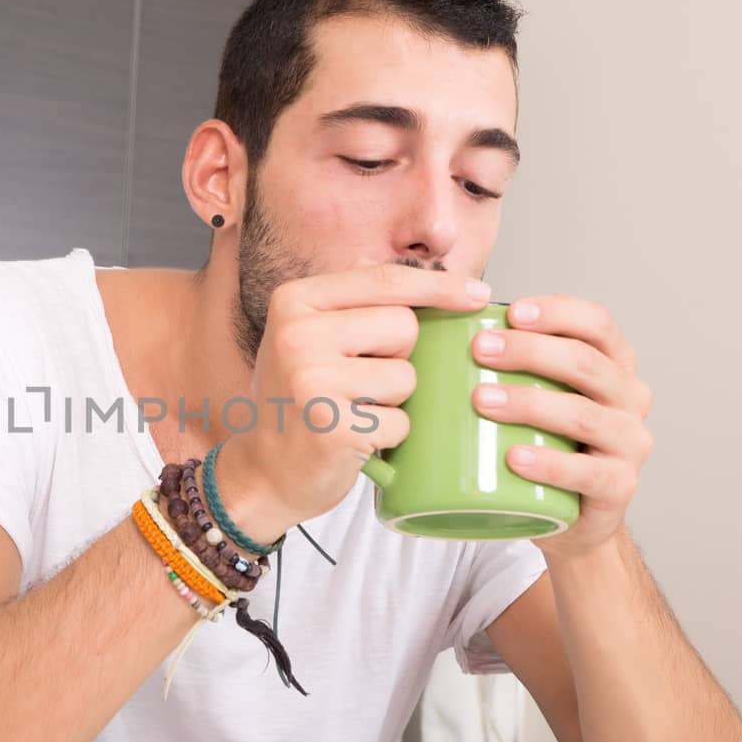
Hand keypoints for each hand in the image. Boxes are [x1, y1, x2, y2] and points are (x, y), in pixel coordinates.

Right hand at [216, 261, 493, 542]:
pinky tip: (357, 439)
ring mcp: (310, 380)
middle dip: (401, 356)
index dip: (439, 286)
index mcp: (294, 300)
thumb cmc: (298, 400)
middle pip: (404, 326)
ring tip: (357, 410)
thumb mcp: (307, 335)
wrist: (262, 472)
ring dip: (396, 399)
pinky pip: (400, 420)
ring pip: (407, 375)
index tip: (478, 295)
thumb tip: (425, 270)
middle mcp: (297, 334)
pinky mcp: (330, 426)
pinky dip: (390, 435)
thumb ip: (354, 298)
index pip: (385, 280)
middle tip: (362, 381)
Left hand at [469, 294, 653, 559]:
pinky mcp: (620, 487)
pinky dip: (549, 463)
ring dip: (531, 403)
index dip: (557, 311)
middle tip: (480, 350)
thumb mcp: (535, 395)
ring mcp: (630, 443)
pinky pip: (587, 472)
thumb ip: (511, 365)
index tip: (510, 312)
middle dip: (530, 351)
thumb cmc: (546, 443)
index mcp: (614, 364)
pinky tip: (514, 457)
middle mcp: (631, 397)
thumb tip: (439, 332)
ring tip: (482, 401)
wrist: (570, 516)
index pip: (596, 323)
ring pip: (584, 415)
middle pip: (586, 363)